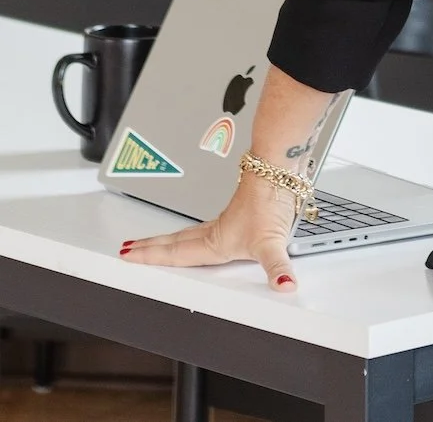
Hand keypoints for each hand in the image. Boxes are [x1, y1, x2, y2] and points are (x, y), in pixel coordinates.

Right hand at [120, 170, 298, 290]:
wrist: (279, 168)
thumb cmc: (271, 200)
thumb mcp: (273, 242)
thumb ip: (278, 267)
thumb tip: (285, 285)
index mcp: (216, 242)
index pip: (176, 254)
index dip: (151, 257)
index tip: (128, 256)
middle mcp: (217, 232)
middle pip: (175, 241)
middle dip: (150, 247)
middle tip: (128, 249)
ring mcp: (227, 220)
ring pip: (188, 232)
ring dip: (168, 239)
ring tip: (154, 244)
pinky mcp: (238, 211)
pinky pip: (204, 225)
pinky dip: (191, 231)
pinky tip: (202, 233)